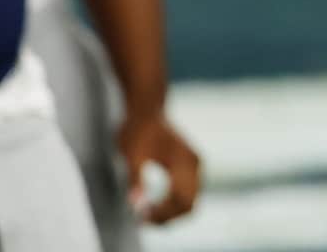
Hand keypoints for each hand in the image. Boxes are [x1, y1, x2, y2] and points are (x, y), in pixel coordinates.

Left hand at [117, 109, 201, 223]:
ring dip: (172, 211)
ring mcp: (195, 164)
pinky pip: (189, 191)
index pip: (183, 201)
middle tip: (144, 218)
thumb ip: (136, 180)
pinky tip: (156, 202)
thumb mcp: (131, 156)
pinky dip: (175, 202)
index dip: (164, 215)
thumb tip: (136, 205)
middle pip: (190, 204)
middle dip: (168, 217)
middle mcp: (194, 164)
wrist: (146, 109)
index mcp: (183, 162)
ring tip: (147, 212)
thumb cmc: (137, 130)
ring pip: (192, 200)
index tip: (141, 216)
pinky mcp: (191, 164)